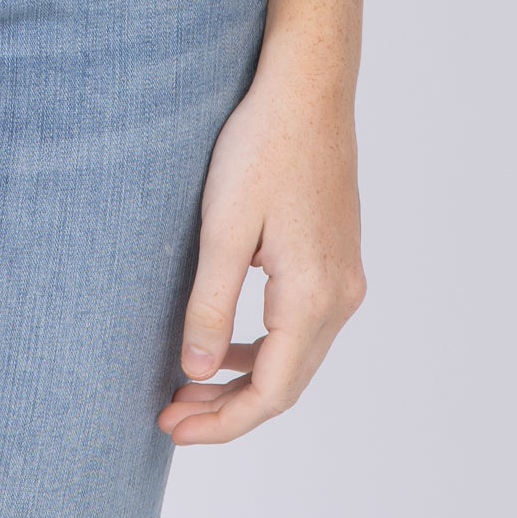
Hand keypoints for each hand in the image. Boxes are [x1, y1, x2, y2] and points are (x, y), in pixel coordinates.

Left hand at [158, 41, 368, 444]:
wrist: (308, 88)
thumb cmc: (263, 146)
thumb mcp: (224, 229)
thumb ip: (210, 307)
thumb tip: (199, 374)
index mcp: (313, 297)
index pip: (270, 393)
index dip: (222, 423)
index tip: (172, 429)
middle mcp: (341, 297)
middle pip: (286, 383)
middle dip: (228, 408)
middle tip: (171, 416)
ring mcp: (345, 277)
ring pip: (295, 357)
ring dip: (245, 378)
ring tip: (189, 386)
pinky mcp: (337, 258)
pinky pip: (301, 325)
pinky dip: (263, 346)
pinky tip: (226, 343)